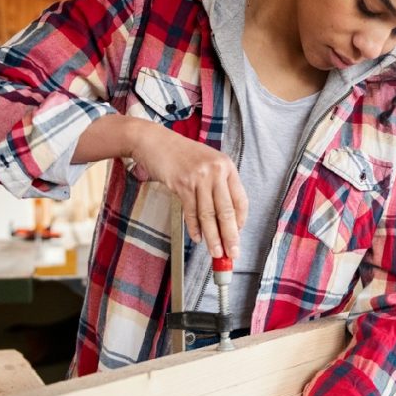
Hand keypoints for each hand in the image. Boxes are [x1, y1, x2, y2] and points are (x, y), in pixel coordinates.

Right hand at [127, 119, 247, 258]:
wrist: (155, 141)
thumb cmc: (182, 154)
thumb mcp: (208, 163)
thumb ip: (219, 185)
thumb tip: (226, 218)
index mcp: (227, 166)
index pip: (240, 200)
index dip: (241, 221)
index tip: (238, 235)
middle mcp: (216, 171)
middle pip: (226, 211)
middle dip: (230, 236)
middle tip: (232, 253)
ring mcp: (199, 177)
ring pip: (209, 215)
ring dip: (213, 237)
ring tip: (215, 252)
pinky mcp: (182, 184)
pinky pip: (191, 212)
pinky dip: (194, 228)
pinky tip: (197, 238)